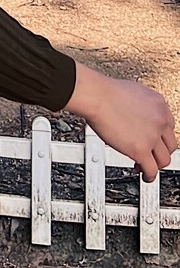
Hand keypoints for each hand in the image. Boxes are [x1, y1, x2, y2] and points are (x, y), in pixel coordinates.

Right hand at [65, 63, 176, 181]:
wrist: (97, 96)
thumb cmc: (105, 92)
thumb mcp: (133, 93)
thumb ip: (141, 106)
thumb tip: (135, 114)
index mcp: (159, 105)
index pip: (169, 127)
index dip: (161, 137)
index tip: (155, 141)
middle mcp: (160, 121)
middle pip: (170, 145)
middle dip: (161, 152)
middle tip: (152, 155)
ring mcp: (152, 136)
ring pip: (164, 159)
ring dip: (156, 165)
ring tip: (147, 167)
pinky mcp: (141, 150)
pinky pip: (151, 169)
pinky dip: (149, 175)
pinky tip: (144, 175)